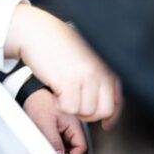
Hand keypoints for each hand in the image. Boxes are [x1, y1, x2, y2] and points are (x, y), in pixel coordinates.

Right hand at [5, 4, 121, 124]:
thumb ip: (98, 72)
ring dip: (72, 109)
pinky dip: (60, 106)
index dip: (112, 115)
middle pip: (104, 110)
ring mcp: (84, 77)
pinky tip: (55, 95)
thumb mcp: (86, 53)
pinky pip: (70, 108)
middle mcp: (99, 71)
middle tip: (76, 107)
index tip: (106, 122)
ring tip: (63, 97)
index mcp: (106, 64)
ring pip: (87, 112)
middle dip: (89, 115)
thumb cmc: (56, 40)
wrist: (35, 31)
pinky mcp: (68, 82)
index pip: (118, 99)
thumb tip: (102, 98)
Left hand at [23, 88, 87, 153]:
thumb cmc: (38, 100)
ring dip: (59, 147)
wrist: (30, 91)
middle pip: (74, 146)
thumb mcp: (45, 123)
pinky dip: (55, 141)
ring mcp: (66, 124)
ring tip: (49, 146)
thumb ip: (54, 140)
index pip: (81, 146)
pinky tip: (47, 140)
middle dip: (65, 152)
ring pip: (67, 143)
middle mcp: (72, 124)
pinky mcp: (58, 124)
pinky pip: (60, 137)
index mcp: (74, 123)